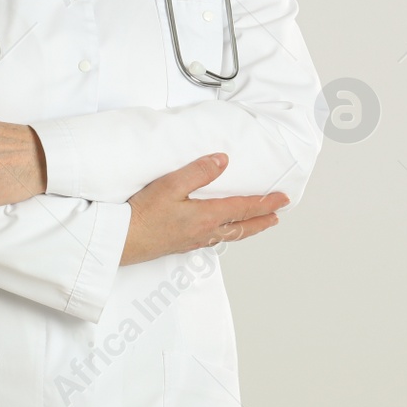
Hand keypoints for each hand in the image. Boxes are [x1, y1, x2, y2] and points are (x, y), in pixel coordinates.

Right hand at [121, 153, 288, 265]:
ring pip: (230, 235)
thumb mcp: (170, 185)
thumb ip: (198, 172)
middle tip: (277, 216)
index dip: (265, 203)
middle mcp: (206, 231)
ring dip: (247, 228)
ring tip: (256, 225)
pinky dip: (228, 234)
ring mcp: (194, 240)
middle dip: (262, 220)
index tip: (282, 200)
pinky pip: (215, 239)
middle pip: (242, 226)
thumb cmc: (143, 214)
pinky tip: (221, 232)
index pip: (243, 208)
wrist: (124, 241)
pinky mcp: (182, 245)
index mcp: (207, 216)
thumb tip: (222, 161)